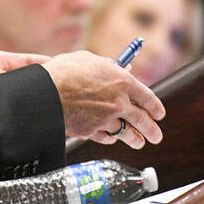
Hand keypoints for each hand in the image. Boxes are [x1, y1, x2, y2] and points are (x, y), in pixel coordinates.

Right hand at [42, 51, 164, 149]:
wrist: (45, 92)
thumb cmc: (66, 71)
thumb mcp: (90, 60)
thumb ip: (110, 67)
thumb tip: (123, 69)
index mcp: (122, 81)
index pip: (148, 97)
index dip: (155, 108)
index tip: (159, 114)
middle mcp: (118, 102)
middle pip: (142, 120)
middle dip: (151, 130)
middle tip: (156, 136)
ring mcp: (106, 119)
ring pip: (126, 133)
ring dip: (135, 139)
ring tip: (139, 143)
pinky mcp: (92, 131)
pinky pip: (106, 137)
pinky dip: (111, 138)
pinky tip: (113, 138)